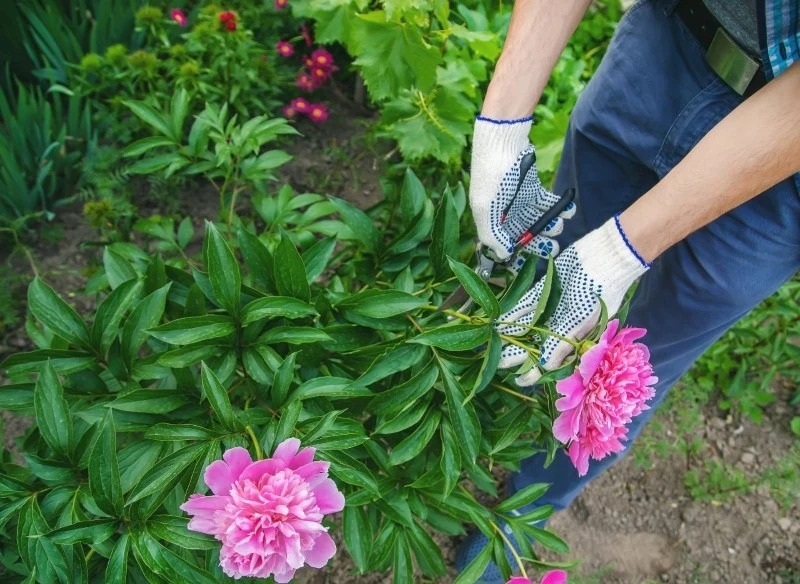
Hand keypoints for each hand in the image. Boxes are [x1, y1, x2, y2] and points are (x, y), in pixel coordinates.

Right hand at [469, 115, 575, 260]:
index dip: (515, 258)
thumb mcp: (486, 207)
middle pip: (524, 236)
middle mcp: (505, 214)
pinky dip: (560, 208)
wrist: (504, 141)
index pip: (502, 246)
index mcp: (490, 221)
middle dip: (540, 245)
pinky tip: (569, 211)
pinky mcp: (532, 188)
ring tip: (559, 227)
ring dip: (551, 227)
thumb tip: (502, 254)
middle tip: (554, 249)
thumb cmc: (492, 175)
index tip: (530, 264)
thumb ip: (492, 234)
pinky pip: (548, 203)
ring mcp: (519, 201)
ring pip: (538, 221)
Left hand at [498, 216, 650, 385]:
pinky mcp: (546, 290)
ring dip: (512, 335)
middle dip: (518, 354)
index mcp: (575, 337)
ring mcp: (553, 308)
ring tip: (493, 344)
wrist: (604, 255)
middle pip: (536, 344)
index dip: (536, 372)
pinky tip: (501, 321)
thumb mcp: (581, 320)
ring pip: (528, 326)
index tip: (520, 380)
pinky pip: (527, 305)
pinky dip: (515, 313)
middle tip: (497, 362)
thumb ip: (561, 343)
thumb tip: (545, 366)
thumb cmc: (600, 290)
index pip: (553, 360)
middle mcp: (562, 325)